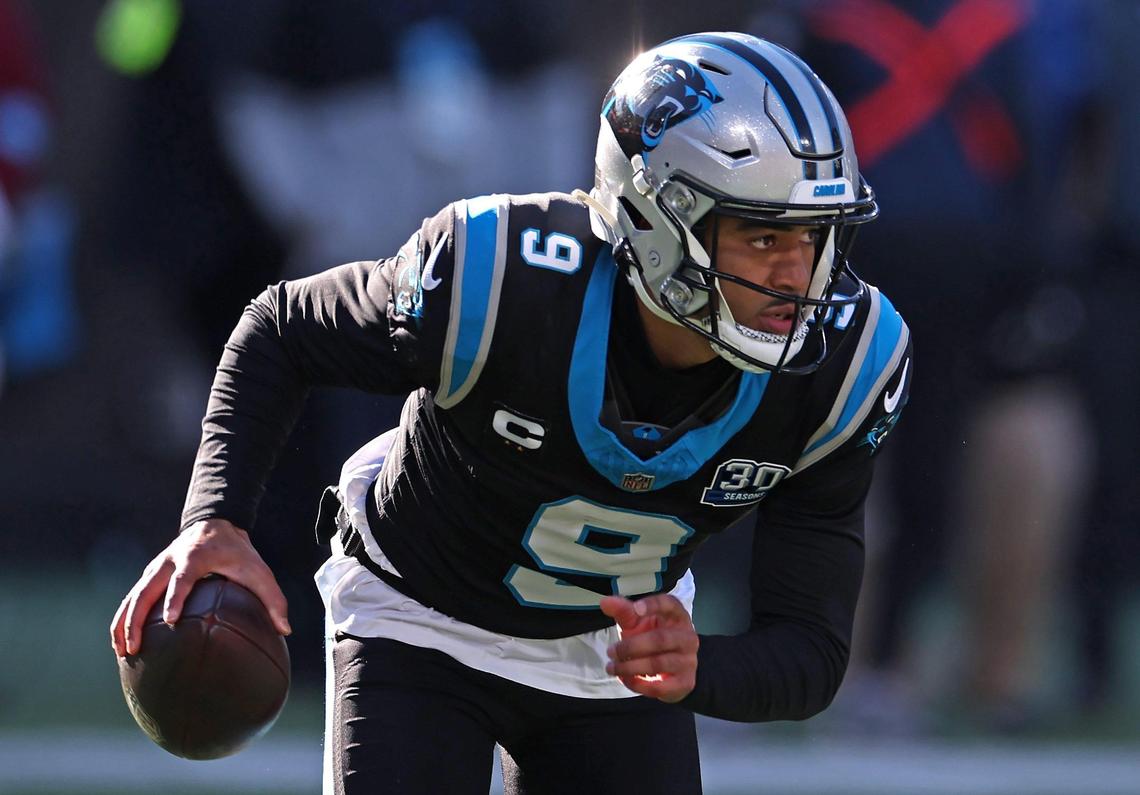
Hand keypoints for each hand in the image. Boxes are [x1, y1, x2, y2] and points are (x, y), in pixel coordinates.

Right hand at [110, 518, 289, 656]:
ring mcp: (156, 568)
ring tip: (122, 651)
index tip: (169, 620)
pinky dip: (122, 618)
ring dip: (123, 623)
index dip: (174, 598)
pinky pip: (131, 598)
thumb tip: (285, 630)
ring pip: (132, 596)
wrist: (214, 522)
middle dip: (137, 619)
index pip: (182, 579)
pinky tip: (120, 643)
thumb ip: (273, 599)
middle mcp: (170, 561)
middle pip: (146, 590)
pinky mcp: (150, 574)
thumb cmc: (238, 552)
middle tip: (136, 648)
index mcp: (195, 558)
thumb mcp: (259, 571)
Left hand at [599, 594, 697, 702]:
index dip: (653, 605)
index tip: (635, 609)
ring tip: (612, 667)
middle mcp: (687, 637)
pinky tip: (625, 679)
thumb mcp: (638, 622)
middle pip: (660, 640)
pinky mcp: (685, 682)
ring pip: (658, 664)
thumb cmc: (654, 636)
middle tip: (611, 651)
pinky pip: (659, 687)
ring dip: (630, 667)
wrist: (673, 666)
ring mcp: (688, 660)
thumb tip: (605, 602)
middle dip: (631, 647)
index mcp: (677, 616)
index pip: (670, 604)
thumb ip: (624, 611)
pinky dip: (638, 684)